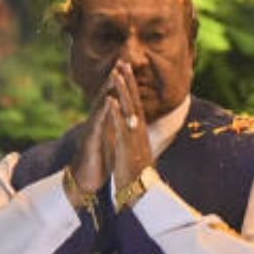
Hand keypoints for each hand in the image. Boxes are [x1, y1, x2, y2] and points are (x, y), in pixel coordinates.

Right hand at [68, 77, 116, 202]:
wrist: (86, 180)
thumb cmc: (99, 159)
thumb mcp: (110, 138)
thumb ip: (114, 125)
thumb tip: (121, 115)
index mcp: (104, 121)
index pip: (112, 97)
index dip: (119, 82)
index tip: (127, 66)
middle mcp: (97, 122)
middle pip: (105, 96)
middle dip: (113, 79)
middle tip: (121, 61)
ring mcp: (92, 130)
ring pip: (100, 106)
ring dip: (107, 90)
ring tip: (114, 75)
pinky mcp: (91, 141)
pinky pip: (97, 124)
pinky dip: (103, 111)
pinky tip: (108, 101)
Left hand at [106, 60, 153, 188]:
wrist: (142, 190)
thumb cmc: (138, 172)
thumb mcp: (137, 149)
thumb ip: (136, 136)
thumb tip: (135, 128)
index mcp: (139, 130)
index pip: (136, 103)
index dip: (131, 87)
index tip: (126, 71)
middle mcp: (139, 130)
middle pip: (134, 101)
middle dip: (129, 82)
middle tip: (124, 64)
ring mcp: (134, 136)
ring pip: (128, 109)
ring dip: (123, 92)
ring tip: (117, 76)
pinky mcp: (127, 145)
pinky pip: (121, 126)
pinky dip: (116, 112)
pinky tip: (111, 101)